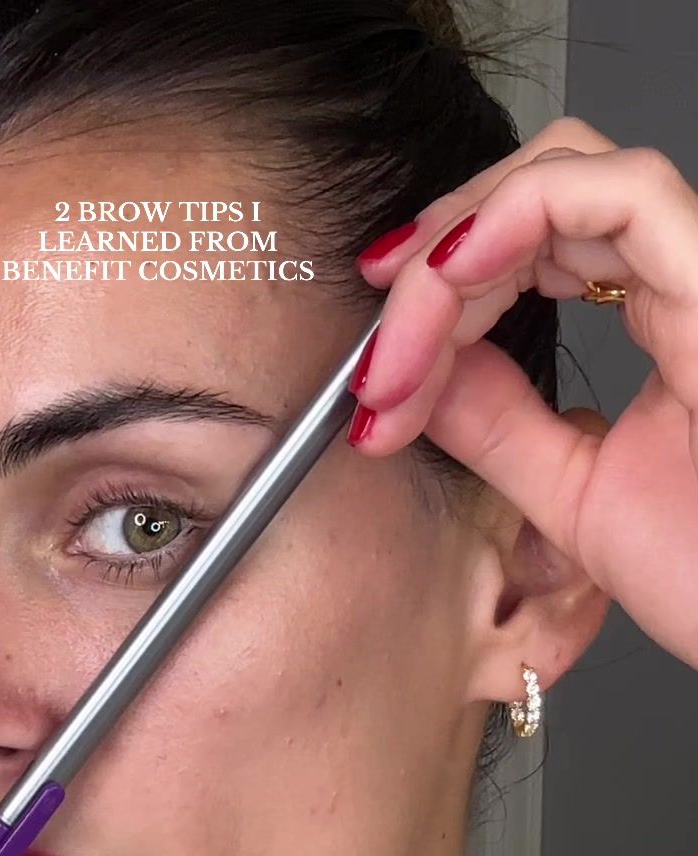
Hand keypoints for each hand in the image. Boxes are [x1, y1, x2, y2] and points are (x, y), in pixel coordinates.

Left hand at [350, 117, 697, 665]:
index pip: (547, 239)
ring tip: (401, 334)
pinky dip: (518, 213)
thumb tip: (423, 372)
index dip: (449, 276)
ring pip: (568, 173)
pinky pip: (619, 191)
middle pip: (545, 189)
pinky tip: (452, 272)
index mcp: (672, 315)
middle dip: (438, 254)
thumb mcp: (572, 494)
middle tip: (378, 343)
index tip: (383, 356)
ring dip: (458, 242)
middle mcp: (691, 277)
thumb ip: (501, 425)